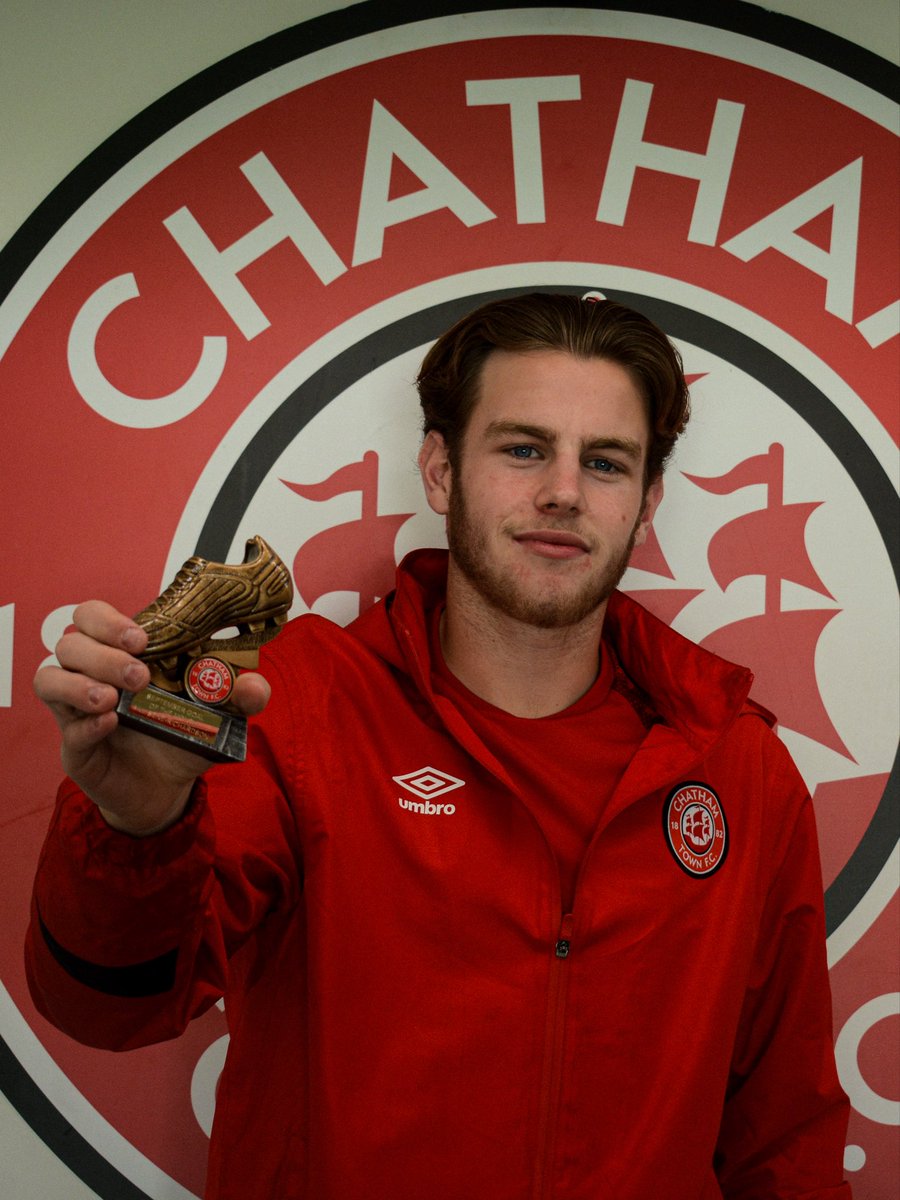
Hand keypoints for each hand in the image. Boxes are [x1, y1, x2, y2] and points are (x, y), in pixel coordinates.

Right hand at [33, 600, 269, 835]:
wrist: (167, 790)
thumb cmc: (184, 736)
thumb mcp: (219, 714)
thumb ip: (240, 697)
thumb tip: (254, 686)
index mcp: (122, 654)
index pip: (92, 617)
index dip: (108, 620)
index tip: (140, 638)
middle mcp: (92, 674)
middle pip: (70, 642)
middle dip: (102, 653)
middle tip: (138, 675)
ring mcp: (77, 710)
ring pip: (49, 677)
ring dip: (79, 683)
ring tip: (113, 700)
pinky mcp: (74, 747)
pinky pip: (64, 728)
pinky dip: (84, 724)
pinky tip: (109, 725)